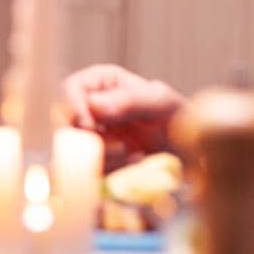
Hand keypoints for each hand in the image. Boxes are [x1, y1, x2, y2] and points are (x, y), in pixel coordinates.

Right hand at [63, 63, 186, 168]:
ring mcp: (90, 135)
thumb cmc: (178, 119)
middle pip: (63, 121)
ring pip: (72, 148)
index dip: (73, 106)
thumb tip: (94, 105)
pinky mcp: (93, 160)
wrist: (191, 153)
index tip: (89, 125)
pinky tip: (133, 163)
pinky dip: (108, 171)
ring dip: (102, 156)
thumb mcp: (162, 103)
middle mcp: (90, 107)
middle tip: (120, 147)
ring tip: (133, 155)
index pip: (70, 88)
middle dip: (88, 138)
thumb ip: (131, 100)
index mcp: (102, 83)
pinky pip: (85, 169)